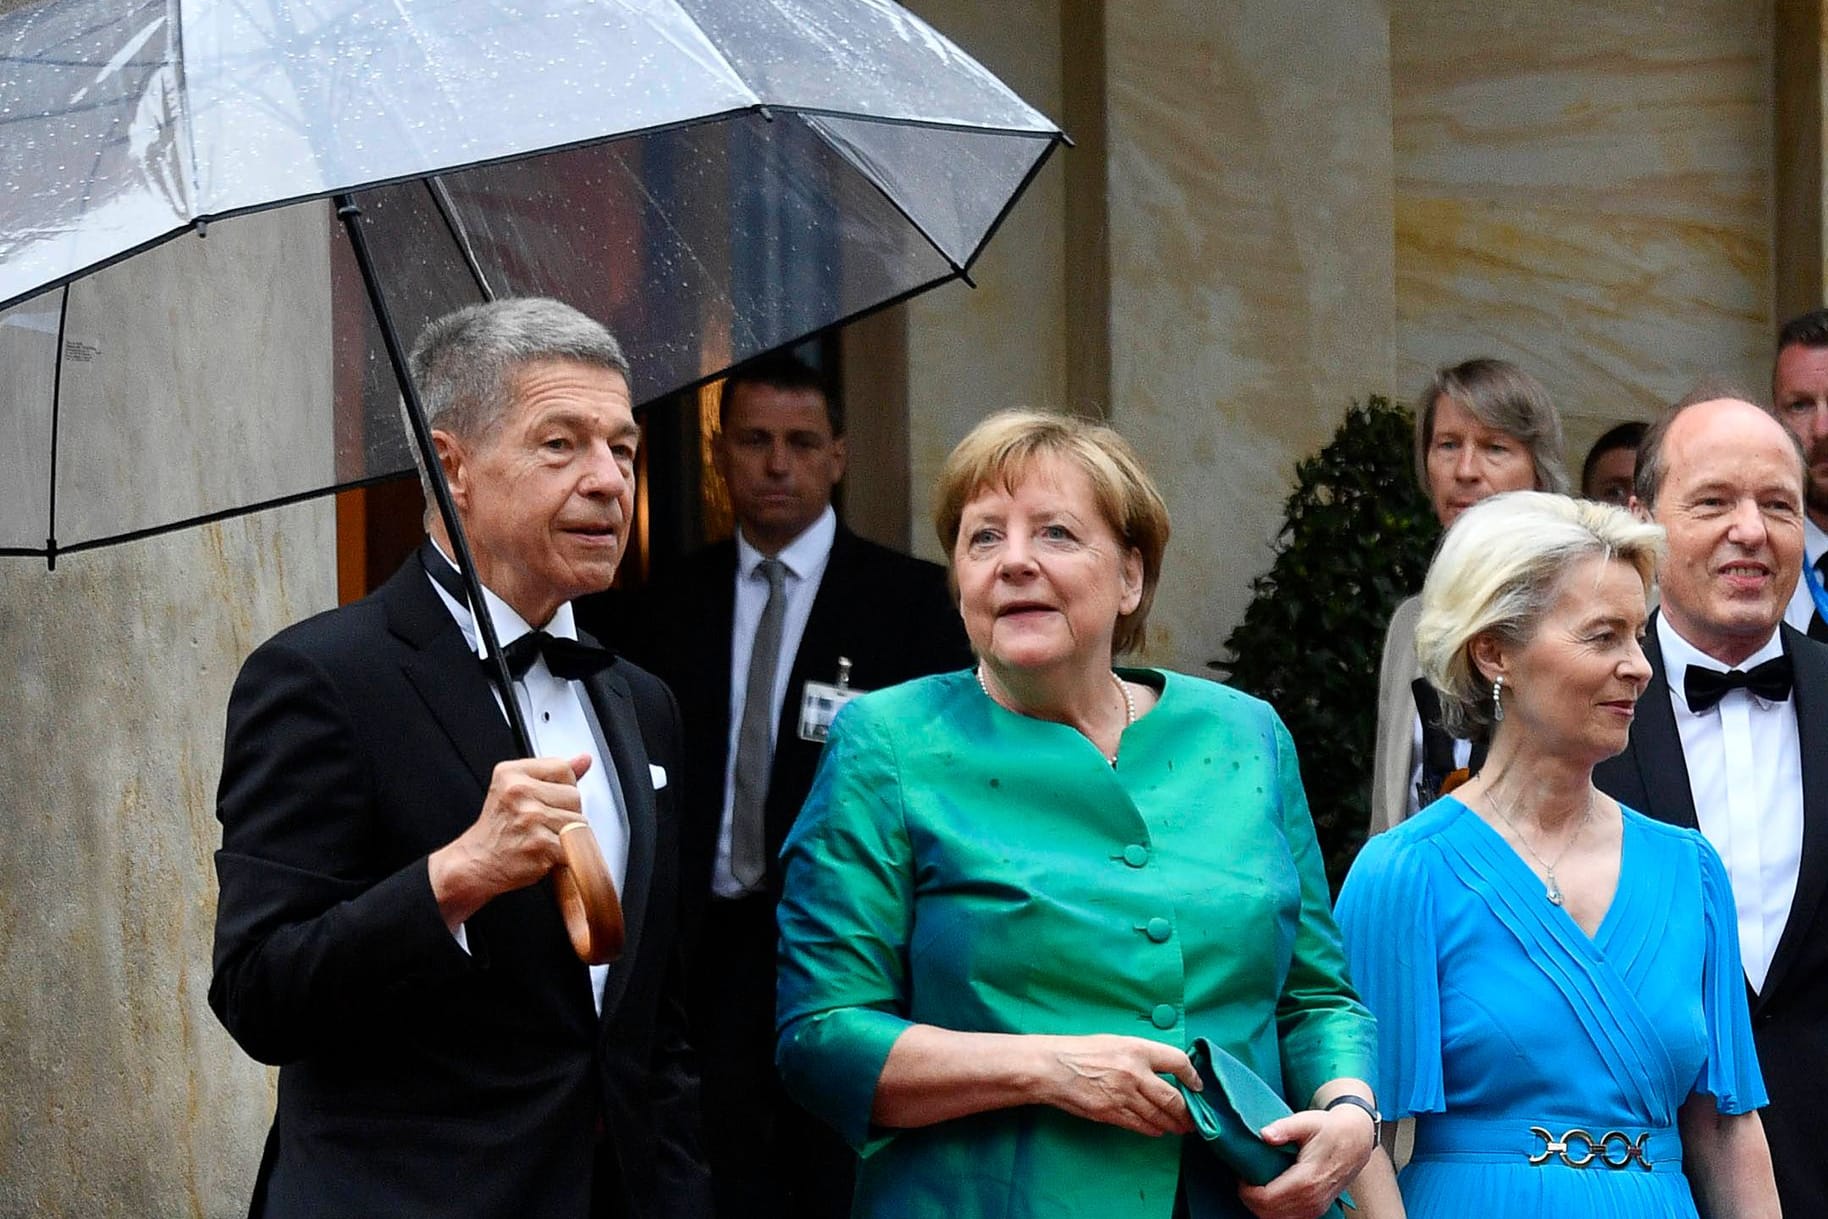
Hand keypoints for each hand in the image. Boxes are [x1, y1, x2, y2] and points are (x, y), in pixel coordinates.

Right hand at [429, 754, 591, 926]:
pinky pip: (574, 846)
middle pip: (574, 795)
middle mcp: (518, 792)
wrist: (475, 864)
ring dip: (567, 836)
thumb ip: (552, 774)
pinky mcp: (539, 844)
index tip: (545, 801)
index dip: (562, 787)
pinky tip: (545, 854)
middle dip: (566, 812)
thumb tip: (585, 759)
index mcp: (511, 773)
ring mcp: (529, 817)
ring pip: (578, 822)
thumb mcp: (516, 790)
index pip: (563, 768)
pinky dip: (565, 855)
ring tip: (542, 839)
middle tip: (541, 825)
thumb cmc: (497, 830)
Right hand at [1029, 1034, 1199, 1136]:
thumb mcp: (1115, 1042)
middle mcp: (1134, 1073)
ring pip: (1159, 1116)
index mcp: (1137, 1049)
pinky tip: (1159, 1130)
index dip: (1192, 1076)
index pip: (1177, 1062)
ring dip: (1173, 1124)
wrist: (1051, 1068)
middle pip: (1173, 1098)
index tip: (1197, 1085)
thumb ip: (1140, 1055)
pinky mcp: (1112, 1113)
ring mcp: (1123, 1095)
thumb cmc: (1080, 1051)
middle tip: (1194, 1118)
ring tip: (1181, 1127)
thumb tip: (1163, 1069)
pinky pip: (1140, 1125)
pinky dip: (1153, 1129)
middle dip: (1187, 1112)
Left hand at [1238, 1105, 1375, 1218]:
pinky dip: (1275, 1211)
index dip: (1247, 1191)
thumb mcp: (1306, 1121)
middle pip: (1268, 1213)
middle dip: (1251, 1199)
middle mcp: (1312, 1199)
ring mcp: (1316, 1207)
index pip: (1266, 1199)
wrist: (1356, 1140)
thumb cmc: (1330, 1129)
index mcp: (1306, 1179)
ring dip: (1262, 1207)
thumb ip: (1284, 1128)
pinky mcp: (1318, 1209)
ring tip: (1256, 1185)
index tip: (1241, 1175)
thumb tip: (1264, 1135)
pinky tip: (1270, 1193)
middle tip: (1245, 1179)